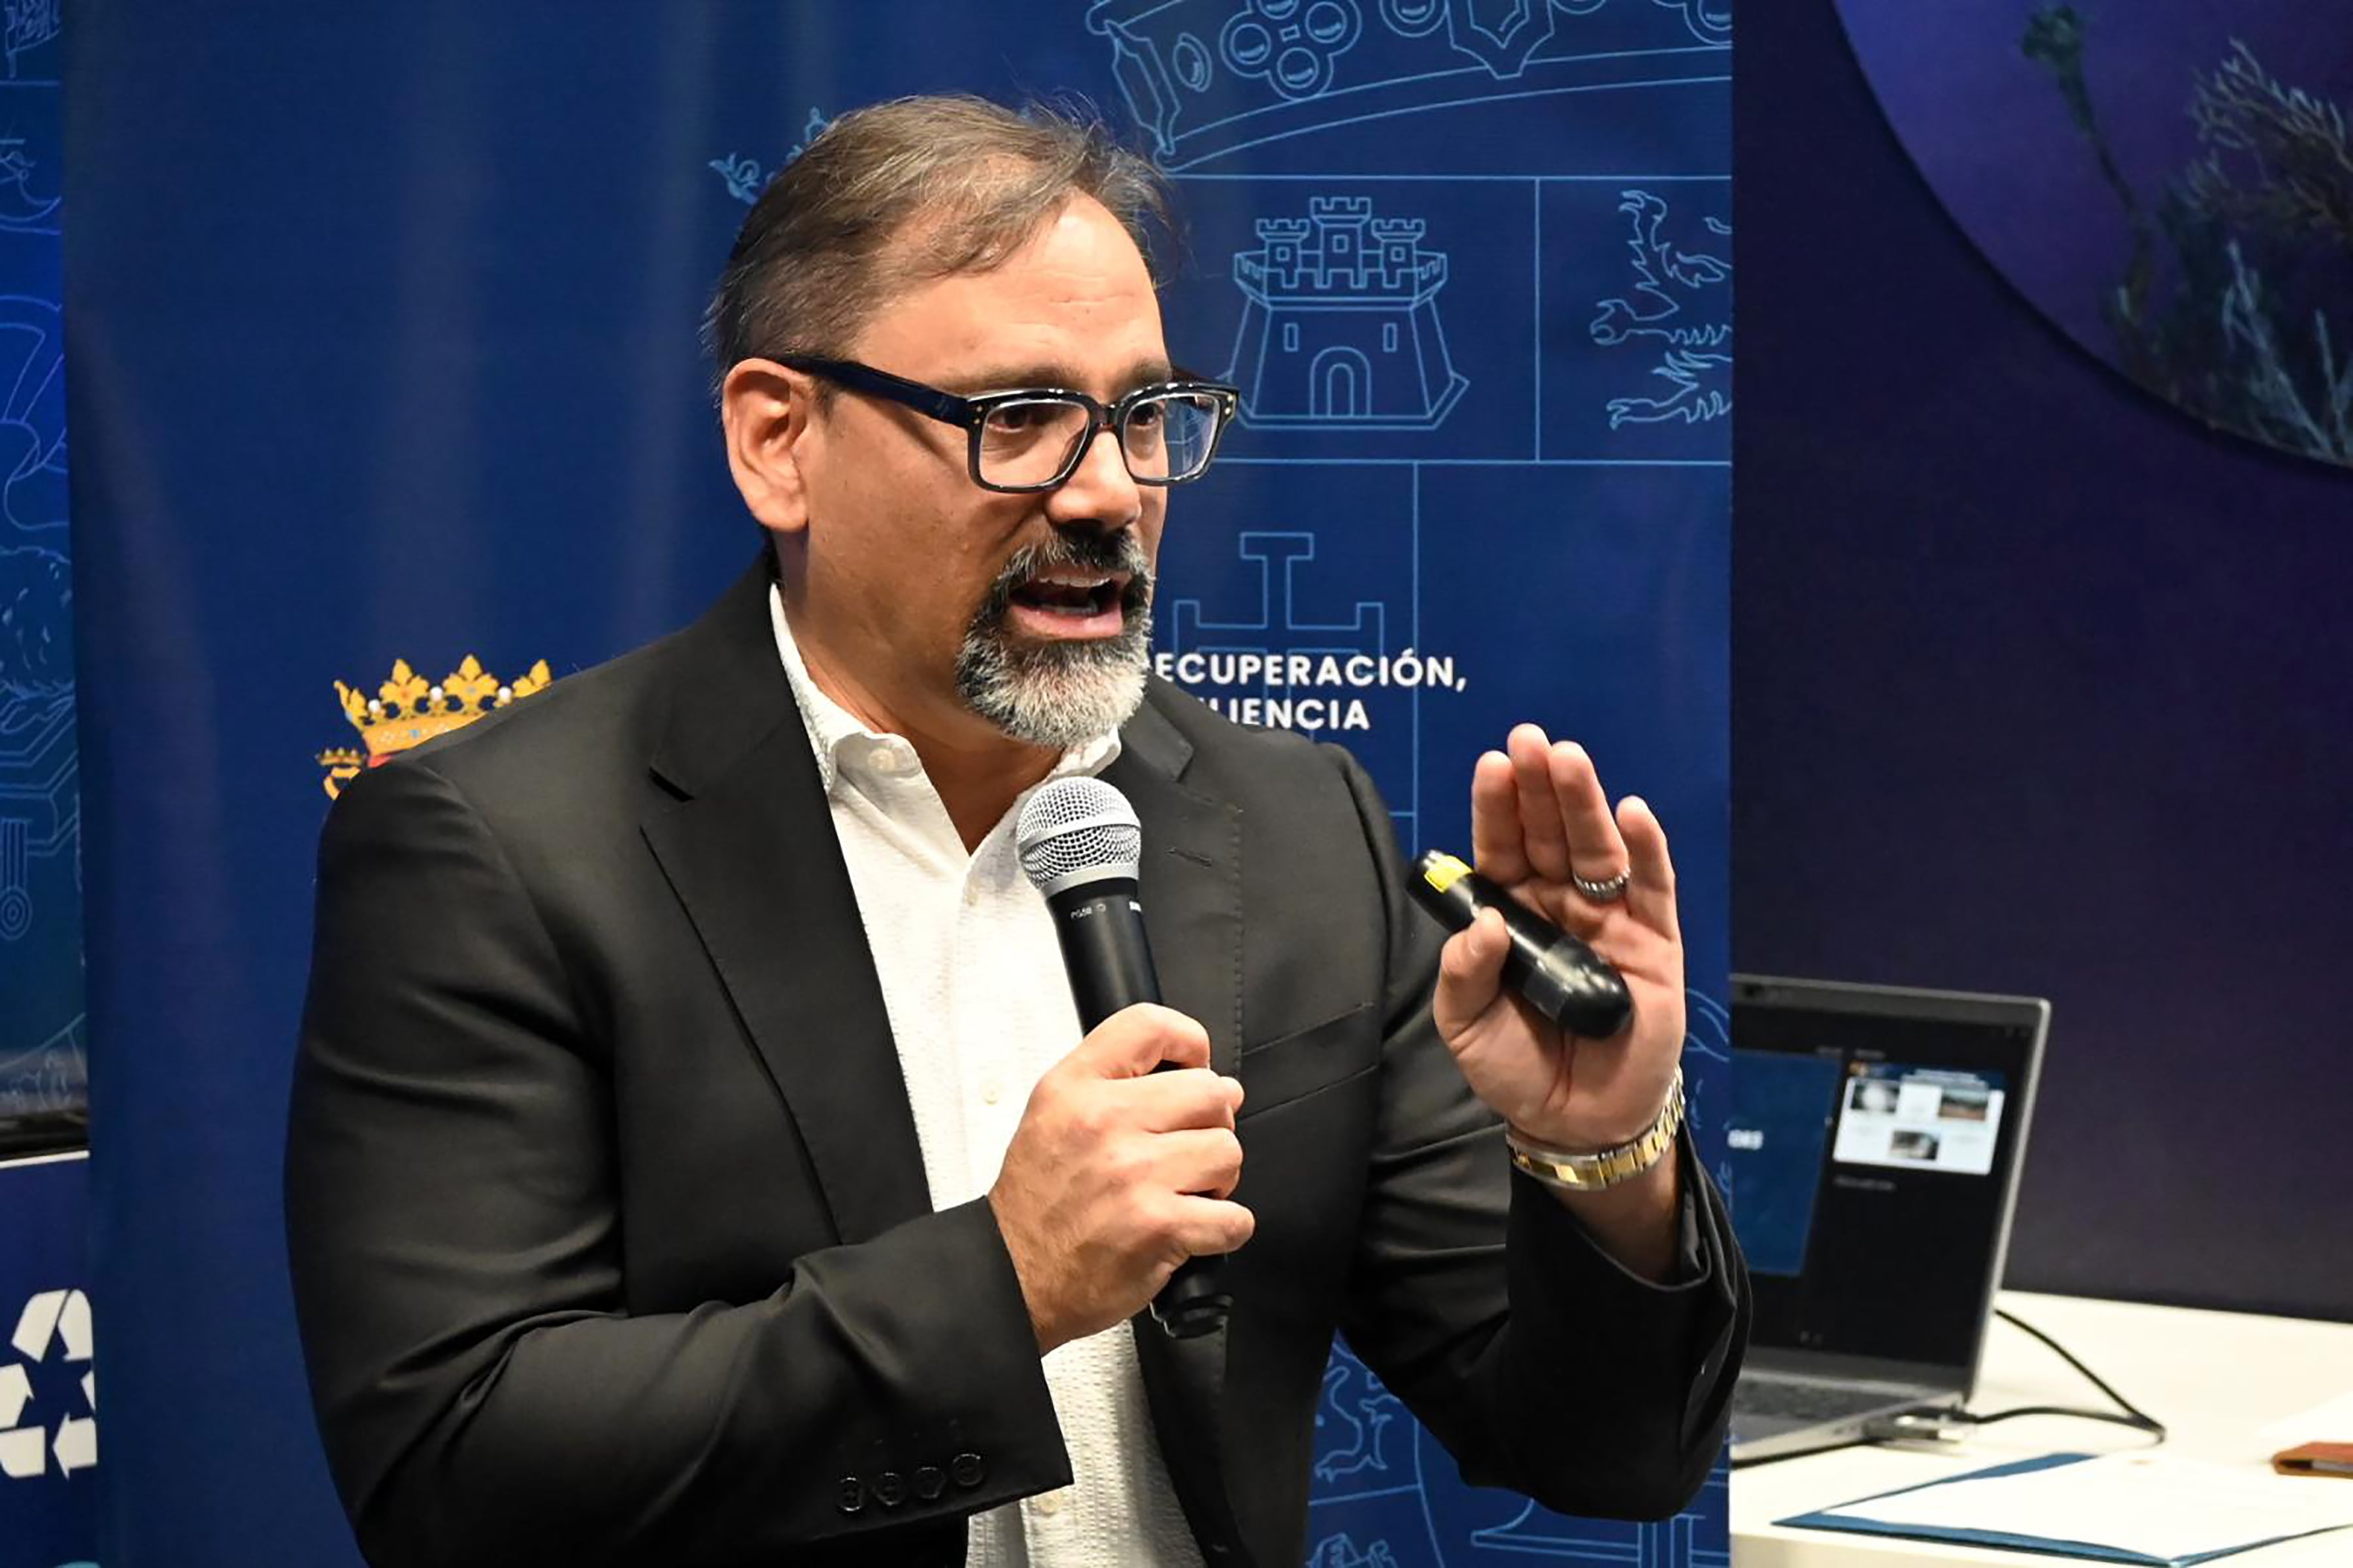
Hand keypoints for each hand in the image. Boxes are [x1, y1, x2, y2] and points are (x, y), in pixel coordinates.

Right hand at [988, 1005, 1253, 1353]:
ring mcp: (1134, 1175)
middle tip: (1186, 1148)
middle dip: (1211, 1124)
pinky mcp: (1159, 1226)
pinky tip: (1192, 1230)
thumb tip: (1210, 1080)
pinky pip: (1234, 1217)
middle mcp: (1104, 1123)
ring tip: (1182, 1192)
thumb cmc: (1037, 1204)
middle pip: (1211, 1092)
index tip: (1195, 1064)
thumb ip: (1116, 1083)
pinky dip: (1224, 1230)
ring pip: (1227, 1152)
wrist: (1012, 1276)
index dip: (1189, 1041)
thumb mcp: (1053, 1116)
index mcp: (1075, 1089)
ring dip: (1217, 1179)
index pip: (1150, 1026)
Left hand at [1433, 724, 1684, 1152]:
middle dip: (1540, 787)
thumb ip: (1464, 974)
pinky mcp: (1654, 942)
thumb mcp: (1466, 1026)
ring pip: (1596, 849)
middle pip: (1549, 835)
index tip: (1492, 765)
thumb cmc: (1515, 1067)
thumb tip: (1484, 922)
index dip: (1497, 808)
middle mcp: (1558, 904)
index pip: (1501, 849)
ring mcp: (1608, 919)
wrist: (1574, 1119)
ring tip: (1569, 760)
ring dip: (1585, 802)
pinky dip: (1646, 849)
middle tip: (1530, 740)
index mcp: (1510, 912)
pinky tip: (1633, 812)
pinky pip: (1652, 887)